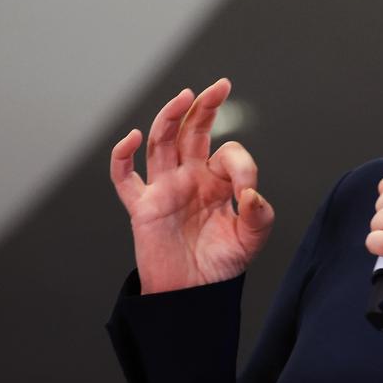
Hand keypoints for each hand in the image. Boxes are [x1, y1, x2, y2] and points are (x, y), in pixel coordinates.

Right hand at [109, 78, 274, 293]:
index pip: (228, 153)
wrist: (194, 296)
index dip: (242, 166)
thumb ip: (260, 216)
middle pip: (192, 132)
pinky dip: (122, 156)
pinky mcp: (142, 207)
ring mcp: (165, 189)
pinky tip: (133, 137)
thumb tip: (251, 195)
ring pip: (162, 143)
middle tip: (219, 86)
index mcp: (218, 181)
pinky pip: (125, 178)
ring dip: (170, 117)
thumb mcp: (252, 240)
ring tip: (186, 96)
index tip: (248, 195)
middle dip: (205, 108)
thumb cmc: (222, 266)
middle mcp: (190, 177)